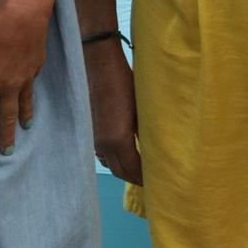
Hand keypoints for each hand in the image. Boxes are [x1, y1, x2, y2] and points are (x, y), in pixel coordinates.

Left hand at [0, 0, 49, 154]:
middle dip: (5, 134)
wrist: (26, 10)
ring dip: (24, 116)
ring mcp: (26, 76)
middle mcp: (9, 84)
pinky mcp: (37, 64)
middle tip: (6, 151)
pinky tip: (30, 91)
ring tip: (26, 127)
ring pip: (24, 102)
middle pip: (6, 115)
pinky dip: (31, 90)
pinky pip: (32, 82)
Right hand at [84, 42, 142, 183]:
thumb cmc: (124, 83)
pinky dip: (113, 159)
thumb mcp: (141, 109)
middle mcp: (103, 144)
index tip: (157, 182)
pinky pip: (102, 153)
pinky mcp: (90, 130)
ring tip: (138, 171)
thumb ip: (145, 132)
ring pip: (108, 163)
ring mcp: (94, 138)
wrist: (99, 65)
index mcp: (117, 140)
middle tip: (150, 182)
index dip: (144, 178)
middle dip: (134, 178)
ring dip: (123, 170)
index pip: (132, 169)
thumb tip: (155, 148)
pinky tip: (123, 155)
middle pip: (119, 171)